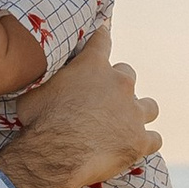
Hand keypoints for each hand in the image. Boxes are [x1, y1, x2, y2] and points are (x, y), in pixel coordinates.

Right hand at [0, 27, 157, 187]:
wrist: (56, 154)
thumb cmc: (40, 121)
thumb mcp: (34, 90)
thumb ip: (47, 78)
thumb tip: (35, 72)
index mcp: (93, 66)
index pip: (102, 39)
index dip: (101, 37)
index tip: (101, 33)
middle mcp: (120, 84)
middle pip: (128, 74)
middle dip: (117, 85)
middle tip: (102, 100)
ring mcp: (133, 113)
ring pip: (149, 106)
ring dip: (139, 112)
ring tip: (126, 123)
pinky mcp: (140, 140)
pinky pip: (154, 138)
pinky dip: (145, 142)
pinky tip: (135, 147)